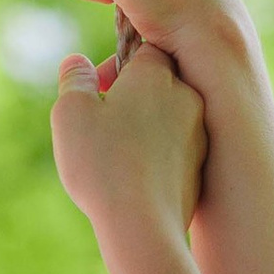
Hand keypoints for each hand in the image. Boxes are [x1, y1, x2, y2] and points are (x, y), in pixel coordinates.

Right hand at [51, 44, 206, 243]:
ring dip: (144, 124)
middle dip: (132, 94)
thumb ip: (74, 80)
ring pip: (169, 116)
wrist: (143, 226)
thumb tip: (77, 62)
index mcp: (157, 73)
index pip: (144, 47)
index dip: (118, 64)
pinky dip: (157, 153)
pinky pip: (176, 148)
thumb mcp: (71, 113)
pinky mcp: (203, 167)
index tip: (100, 86)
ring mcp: (200, 133)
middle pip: (159, 82)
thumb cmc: (103, 163)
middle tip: (103, 119)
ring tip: (115, 152)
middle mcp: (188, 96)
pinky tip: (134, 175)